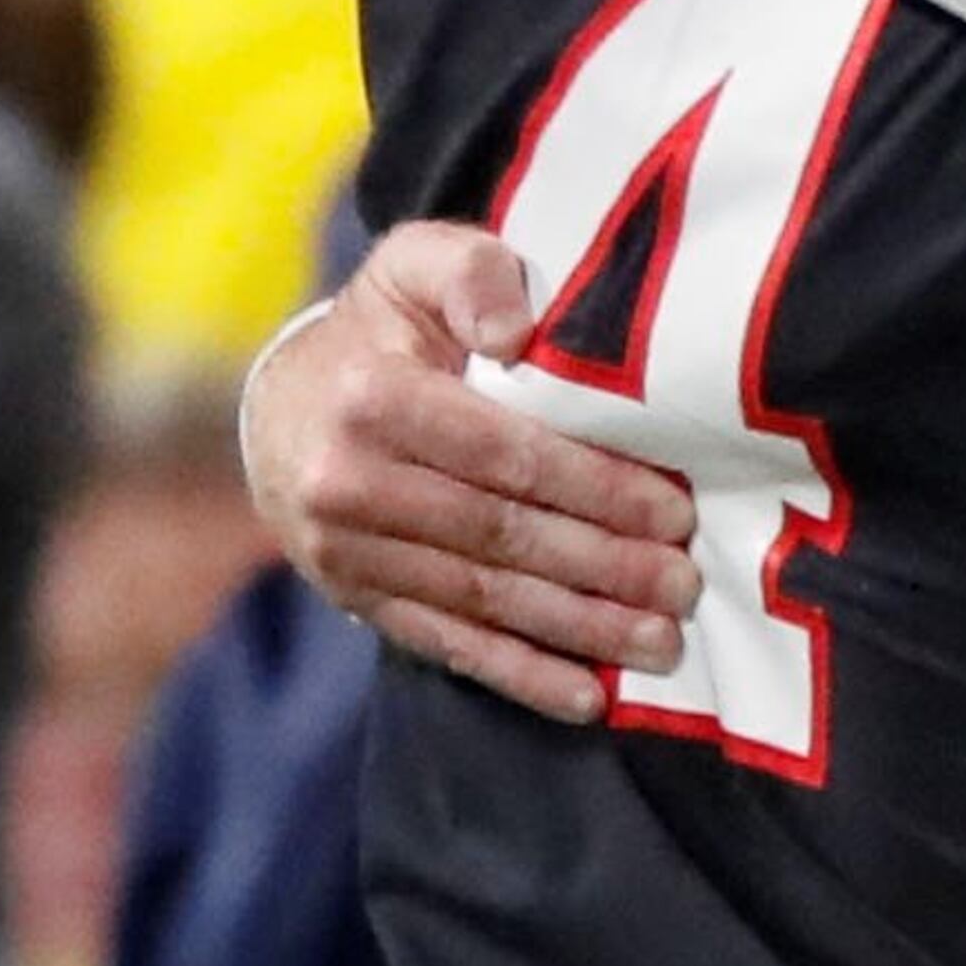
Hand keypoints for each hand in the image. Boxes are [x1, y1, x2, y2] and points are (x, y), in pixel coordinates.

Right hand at [244, 220, 698, 727]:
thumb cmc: (383, 329)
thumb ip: (473, 273)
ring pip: (484, 598)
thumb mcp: (417, 267)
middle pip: (501, 535)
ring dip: (579, 628)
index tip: (671, 513)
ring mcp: (347, 552)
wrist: (281, 406)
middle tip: (684, 586)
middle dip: (604, 566)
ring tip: (660, 642)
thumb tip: (518, 328)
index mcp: (373, 398)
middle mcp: (348, 482)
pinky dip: (521, 675)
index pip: (506, 455)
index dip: (595, 489)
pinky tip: (586, 698)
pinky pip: (448, 644)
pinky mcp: (356, 599)